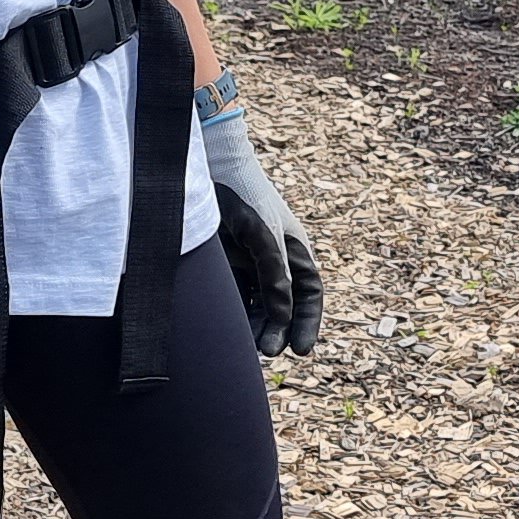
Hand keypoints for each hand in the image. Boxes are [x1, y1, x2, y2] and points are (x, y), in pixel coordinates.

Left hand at [201, 104, 323, 356]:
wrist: (208, 167)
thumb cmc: (242, 195)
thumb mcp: (263, 234)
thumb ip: (274, 274)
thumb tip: (282, 315)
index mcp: (294, 250)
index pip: (309, 294)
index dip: (308, 322)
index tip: (302, 350)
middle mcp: (275, 260)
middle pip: (283, 306)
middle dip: (278, 330)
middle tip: (266, 351)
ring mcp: (249, 262)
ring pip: (258, 305)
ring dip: (255, 325)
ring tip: (247, 347)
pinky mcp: (225, 264)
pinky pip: (235, 295)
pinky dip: (235, 313)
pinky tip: (227, 328)